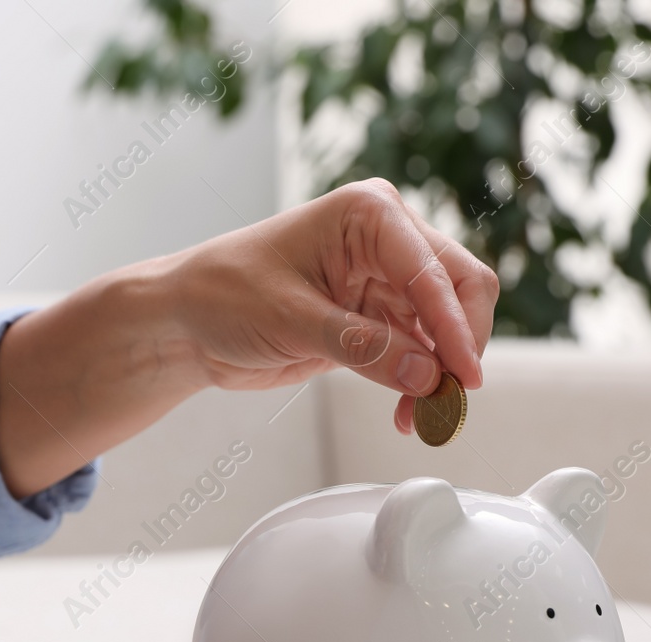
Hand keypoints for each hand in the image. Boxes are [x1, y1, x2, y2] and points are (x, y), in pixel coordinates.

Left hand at [169, 178, 496, 432]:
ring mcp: (385, 278)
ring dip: (439, 373)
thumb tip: (427, 375)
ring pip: (443, 327)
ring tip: (423, 419)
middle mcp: (387, 238)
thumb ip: (362, 347)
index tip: (463, 376)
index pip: (435, 270)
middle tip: (449, 400)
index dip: (456, 326)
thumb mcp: (290, 320)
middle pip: (458, 290)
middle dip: (458, 347)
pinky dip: (419, 382)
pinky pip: (419, 351)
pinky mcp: (376, 317)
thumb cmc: (223, 295)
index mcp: (369, 214)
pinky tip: (406, 413)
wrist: (187, 321)